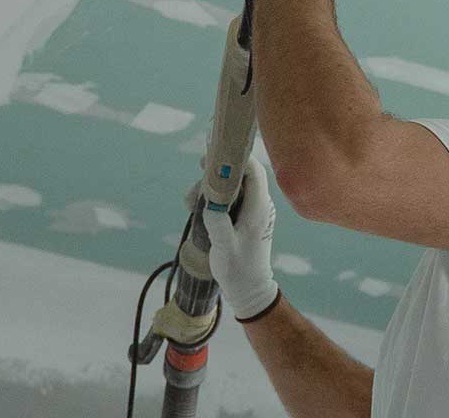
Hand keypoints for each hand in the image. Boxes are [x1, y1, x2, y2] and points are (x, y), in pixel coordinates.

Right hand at [200, 160, 283, 321]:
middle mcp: (258, 205)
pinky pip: (227, 200)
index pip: (253, 171)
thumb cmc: (239, 269)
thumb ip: (218, 221)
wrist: (249, 290)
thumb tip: (209, 201)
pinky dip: (211, 201)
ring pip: (229, 188)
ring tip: (190, 205)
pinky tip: (196, 210)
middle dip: (213, 178)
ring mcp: (251, 211)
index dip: (235, 158)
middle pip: (237, 176)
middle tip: (194, 190)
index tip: (211, 158)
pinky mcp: (242, 218)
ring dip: (208, 191)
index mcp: (258, 208)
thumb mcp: (225, 247)